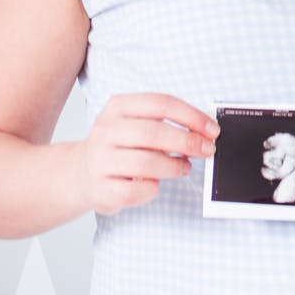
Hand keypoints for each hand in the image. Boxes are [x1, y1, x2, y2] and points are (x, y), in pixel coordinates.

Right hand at [78, 92, 219, 214]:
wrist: (82, 173)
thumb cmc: (119, 146)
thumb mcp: (136, 123)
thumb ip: (166, 123)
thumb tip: (204, 132)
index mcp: (117, 107)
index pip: (160, 104)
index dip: (192, 116)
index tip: (212, 130)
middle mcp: (105, 131)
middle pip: (154, 133)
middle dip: (188, 142)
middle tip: (207, 150)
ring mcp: (100, 160)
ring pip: (147, 163)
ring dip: (175, 167)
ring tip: (184, 167)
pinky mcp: (102, 189)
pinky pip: (138, 190)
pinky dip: (154, 188)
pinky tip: (155, 183)